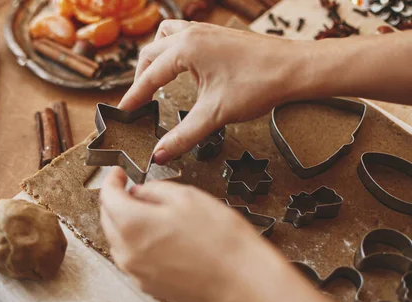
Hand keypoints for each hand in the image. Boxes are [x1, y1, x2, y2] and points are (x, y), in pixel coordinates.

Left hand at [99, 167, 288, 301]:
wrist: (245, 286)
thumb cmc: (223, 244)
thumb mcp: (188, 198)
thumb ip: (155, 190)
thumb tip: (140, 192)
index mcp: (132, 225)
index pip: (107, 196)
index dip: (113, 180)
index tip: (119, 174)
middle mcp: (127, 253)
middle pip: (108, 219)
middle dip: (117, 201)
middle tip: (133, 190)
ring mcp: (137, 273)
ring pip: (119, 241)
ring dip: (126, 224)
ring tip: (150, 214)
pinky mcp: (150, 287)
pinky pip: (134, 259)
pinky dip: (138, 245)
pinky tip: (160, 238)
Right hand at [118, 21, 305, 163]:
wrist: (295, 69)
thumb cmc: (259, 84)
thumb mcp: (215, 115)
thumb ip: (183, 136)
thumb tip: (160, 154)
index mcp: (185, 49)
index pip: (148, 76)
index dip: (133, 97)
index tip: (123, 112)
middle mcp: (191, 34)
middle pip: (150, 54)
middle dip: (140, 78)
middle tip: (138, 103)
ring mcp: (205, 31)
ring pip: (165, 38)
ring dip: (155, 58)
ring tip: (154, 80)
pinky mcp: (217, 35)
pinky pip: (183, 35)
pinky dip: (173, 50)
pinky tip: (182, 67)